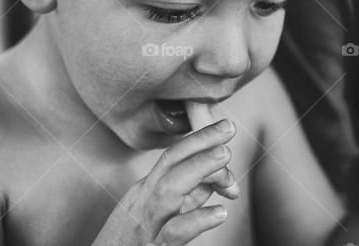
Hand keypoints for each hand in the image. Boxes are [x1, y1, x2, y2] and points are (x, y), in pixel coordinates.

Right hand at [91, 117, 239, 245]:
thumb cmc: (129, 245)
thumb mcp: (155, 213)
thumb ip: (188, 196)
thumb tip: (221, 176)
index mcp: (144, 192)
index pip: (172, 157)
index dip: (199, 138)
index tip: (226, 125)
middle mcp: (143, 204)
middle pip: (170, 165)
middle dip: (199, 143)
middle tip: (228, 128)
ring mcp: (145, 227)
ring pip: (168, 191)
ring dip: (198, 168)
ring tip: (225, 155)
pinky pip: (173, 234)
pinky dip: (196, 221)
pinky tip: (219, 212)